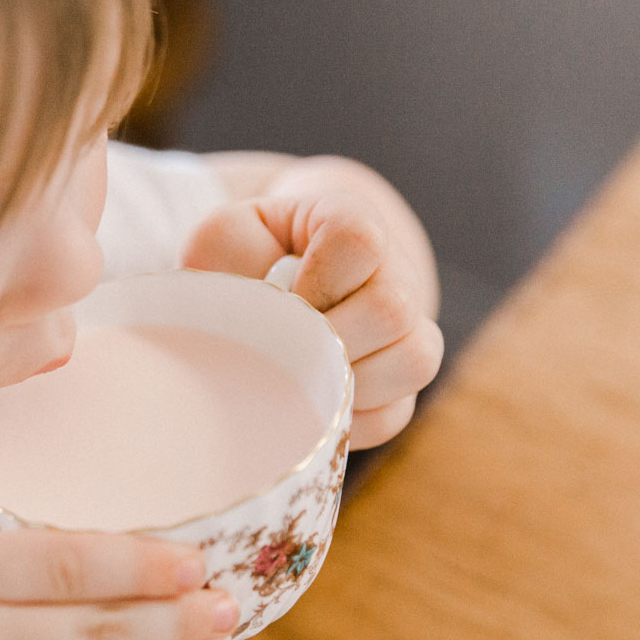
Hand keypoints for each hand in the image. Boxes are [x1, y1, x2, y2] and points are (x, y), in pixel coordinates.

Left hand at [183, 169, 443, 448]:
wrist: (269, 283)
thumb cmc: (245, 258)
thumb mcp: (226, 236)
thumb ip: (230, 255)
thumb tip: (259, 320)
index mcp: (352, 221)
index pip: (359, 240)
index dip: (315, 280)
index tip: (279, 298)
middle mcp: (396, 273)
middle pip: (392, 309)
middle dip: (325, 342)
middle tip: (281, 348)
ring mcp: (410, 330)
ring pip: (412, 362)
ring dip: (341, 382)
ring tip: (294, 377)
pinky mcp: (403, 386)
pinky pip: (394, 414)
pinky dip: (345, 419)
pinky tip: (309, 404)